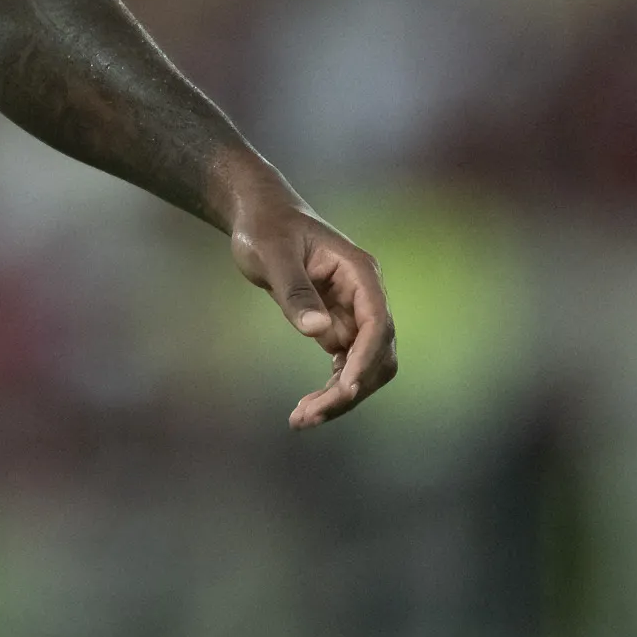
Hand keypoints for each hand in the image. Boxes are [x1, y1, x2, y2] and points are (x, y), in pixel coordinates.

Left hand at [224, 179, 396, 428]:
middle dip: (351, 388)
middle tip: (308, 415)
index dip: (365, 358)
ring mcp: (353, 313)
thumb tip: (320, 331)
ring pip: (363, 366)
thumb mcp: (272, 254)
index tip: (345, 388)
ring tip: (301, 419)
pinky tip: (305, 409)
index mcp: (360, 272)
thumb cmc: (265, 227)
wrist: (258, 217)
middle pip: (377, 353)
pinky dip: (331, 389)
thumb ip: (295, 290)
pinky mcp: (337, 325)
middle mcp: (364, 295)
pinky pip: (344, 365)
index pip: (377, 323)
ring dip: (340, 395)